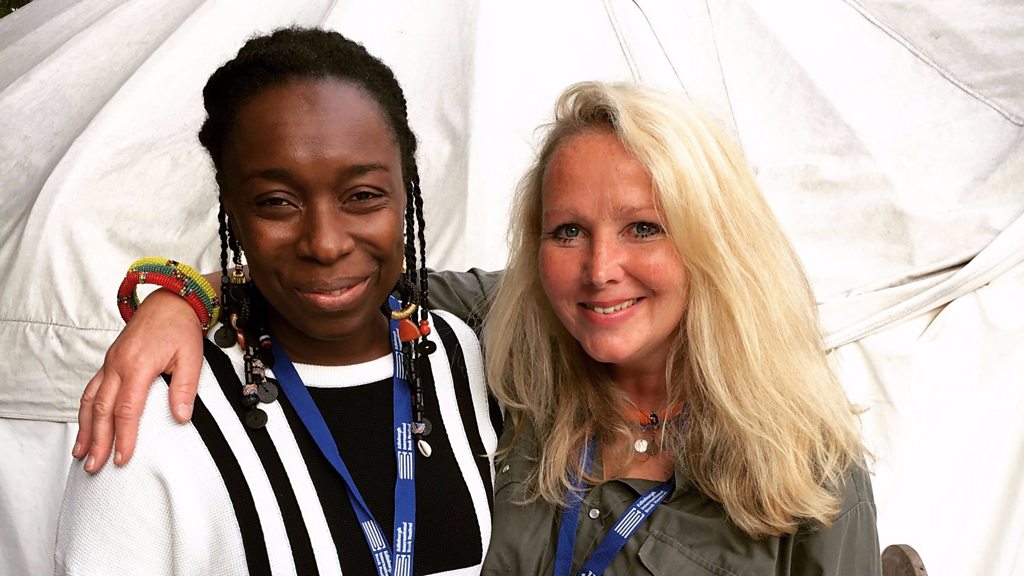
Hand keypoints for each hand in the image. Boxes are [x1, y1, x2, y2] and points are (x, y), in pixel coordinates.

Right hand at [73, 290, 204, 471]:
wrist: (170, 300)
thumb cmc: (180, 327)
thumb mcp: (191, 357)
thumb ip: (185, 388)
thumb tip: (181, 417)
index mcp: (138, 365)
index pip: (127, 410)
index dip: (124, 436)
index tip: (122, 458)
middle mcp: (118, 365)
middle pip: (102, 410)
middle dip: (98, 441)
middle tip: (95, 466)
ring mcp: (110, 363)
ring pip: (90, 400)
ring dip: (85, 429)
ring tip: (81, 454)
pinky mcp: (110, 361)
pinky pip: (92, 388)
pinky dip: (85, 410)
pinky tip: (84, 425)